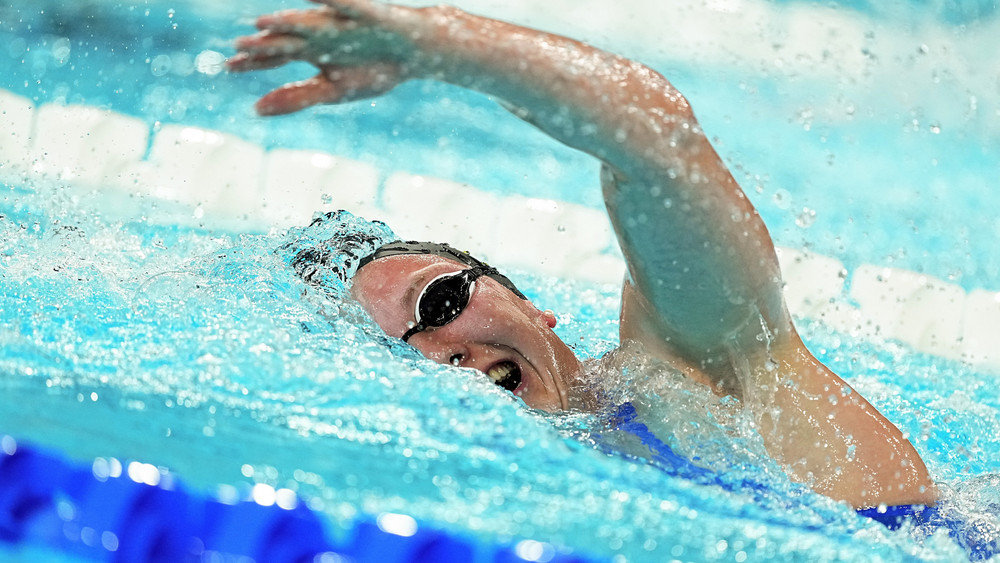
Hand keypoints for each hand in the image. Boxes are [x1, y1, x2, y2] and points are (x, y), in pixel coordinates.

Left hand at [227, 0, 418, 114]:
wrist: (413, 54)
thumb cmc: (374, 70)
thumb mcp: (332, 91)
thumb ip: (295, 98)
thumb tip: (254, 109)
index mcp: (311, 51)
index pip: (275, 55)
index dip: (254, 61)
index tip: (229, 66)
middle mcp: (319, 33)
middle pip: (287, 40)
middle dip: (264, 45)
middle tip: (238, 48)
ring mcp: (339, 22)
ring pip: (308, 22)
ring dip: (285, 22)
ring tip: (261, 23)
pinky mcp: (363, 13)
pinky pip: (343, 4)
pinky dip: (326, 0)